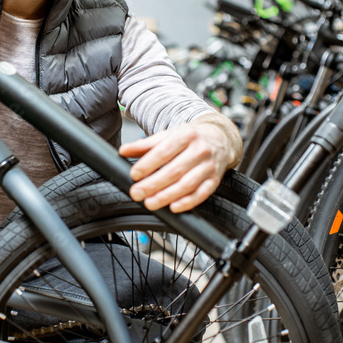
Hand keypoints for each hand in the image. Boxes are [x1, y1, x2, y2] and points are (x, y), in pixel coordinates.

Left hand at [119, 114, 241, 212]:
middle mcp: (199, 150)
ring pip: (187, 184)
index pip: (164, 151)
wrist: (219, 139)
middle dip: (153, 184)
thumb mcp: (168, 135)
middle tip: (137, 193)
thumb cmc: (191, 138)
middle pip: (174, 170)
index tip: (134, 174)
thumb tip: (123, 150)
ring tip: (150, 203)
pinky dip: (187, 202)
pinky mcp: (214, 181)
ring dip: (167, 196)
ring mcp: (208, 167)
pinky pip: (201, 194)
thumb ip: (145, 144)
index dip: (148, 164)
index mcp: (185, 135)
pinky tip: (173, 207)